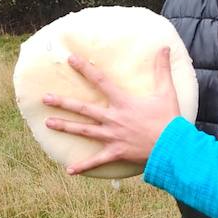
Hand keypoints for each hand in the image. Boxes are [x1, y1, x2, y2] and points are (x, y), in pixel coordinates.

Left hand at [42, 48, 179, 173]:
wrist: (173, 147)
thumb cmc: (169, 120)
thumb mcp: (167, 92)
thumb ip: (162, 69)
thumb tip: (164, 47)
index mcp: (123, 103)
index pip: (100, 81)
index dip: (85, 69)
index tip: (71, 59)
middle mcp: (113, 119)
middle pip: (83, 109)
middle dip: (63, 103)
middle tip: (45, 98)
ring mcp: (112, 137)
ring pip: (84, 131)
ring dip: (65, 127)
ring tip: (48, 123)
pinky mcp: (116, 152)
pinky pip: (96, 161)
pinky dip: (83, 166)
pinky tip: (69, 170)